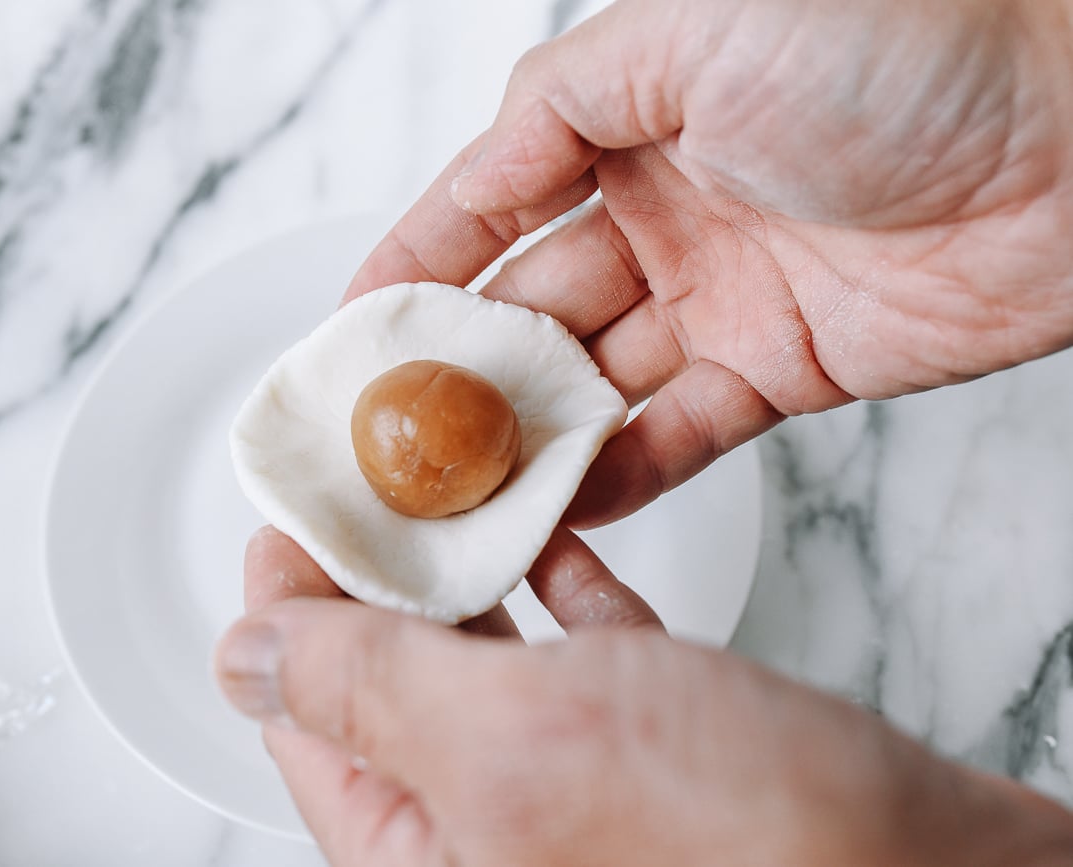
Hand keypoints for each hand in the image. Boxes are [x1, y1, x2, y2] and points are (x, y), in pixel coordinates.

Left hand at [215, 528, 1072, 865]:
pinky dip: (565, 584)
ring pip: (490, 659)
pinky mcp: (660, 748)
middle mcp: (490, 827)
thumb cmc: (742, 841)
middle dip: (378, 573)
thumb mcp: (512, 745)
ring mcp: (576, 786)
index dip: (288, 602)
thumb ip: (366, 694)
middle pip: (395, 681)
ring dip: (472, 569)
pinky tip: (558, 525)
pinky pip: (580, 651)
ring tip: (455, 477)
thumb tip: (241, 655)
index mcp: (423, 851)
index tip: (293, 505)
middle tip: (378, 470)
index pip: (310, 716)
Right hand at [345, 0, 1072, 528]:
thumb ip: (559, 104)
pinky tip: (564, 501)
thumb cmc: (895, 43)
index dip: (418, 263)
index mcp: (633, 120)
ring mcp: (723, 295)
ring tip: (461, 486)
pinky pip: (682, 429)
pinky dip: (623, 467)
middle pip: (535, 306)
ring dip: (529, 433)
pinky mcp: (786, 368)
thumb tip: (474, 175)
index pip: (493, 204)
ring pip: (597, 380)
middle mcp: (669, 209)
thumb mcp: (687, 30)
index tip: (354, 327)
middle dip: (462, 367)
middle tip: (394, 432)